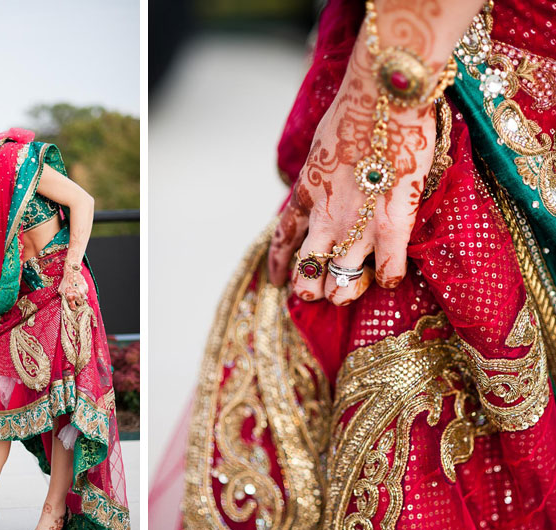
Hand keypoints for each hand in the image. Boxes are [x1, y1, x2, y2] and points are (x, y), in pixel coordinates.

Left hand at [58, 264, 87, 310]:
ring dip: (81, 297)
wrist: (71, 272)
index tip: (74, 306)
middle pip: (80, 304)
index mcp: (70, 297)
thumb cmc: (65, 281)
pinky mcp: (86, 288)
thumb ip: (63, 298)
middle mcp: (77, 296)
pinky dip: (83, 292)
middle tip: (75, 298)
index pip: (74, 307)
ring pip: (84, 299)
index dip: (73, 307)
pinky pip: (86, 293)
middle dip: (78, 302)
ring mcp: (82, 292)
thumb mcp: (60, 290)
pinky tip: (79, 287)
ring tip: (77, 292)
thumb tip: (64, 303)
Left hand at [272, 67, 435, 304]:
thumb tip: (326, 183)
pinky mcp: (392, 226)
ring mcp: (357, 227)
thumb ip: (321, 175)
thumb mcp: (322, 148)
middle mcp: (325, 219)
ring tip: (350, 290)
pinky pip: (387, 271)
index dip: (279, 264)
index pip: (283, 240)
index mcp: (305, 196)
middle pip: (306, 273)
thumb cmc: (356, 111)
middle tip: (319, 290)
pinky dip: (387, 277)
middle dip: (310, 288)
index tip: (277, 280)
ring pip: (341, 284)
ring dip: (344, 292)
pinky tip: (388, 276)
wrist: (383, 98)